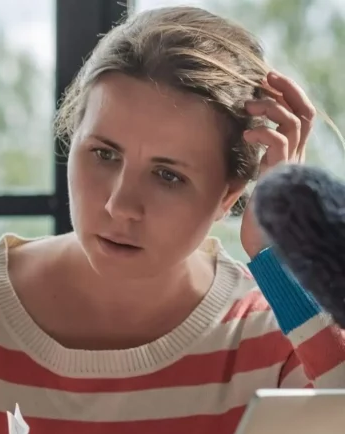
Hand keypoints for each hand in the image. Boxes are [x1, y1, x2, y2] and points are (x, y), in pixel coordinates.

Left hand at [240, 70, 316, 258]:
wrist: (268, 249)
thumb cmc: (257, 222)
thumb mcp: (254, 186)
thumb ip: (253, 165)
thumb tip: (235, 145)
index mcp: (292, 158)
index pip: (300, 118)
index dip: (289, 96)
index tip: (268, 82)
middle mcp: (296, 159)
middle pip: (304, 114)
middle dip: (286, 90)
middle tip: (265, 77)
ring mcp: (291, 167)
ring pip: (292, 123)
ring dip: (271, 108)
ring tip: (248, 106)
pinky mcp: (281, 177)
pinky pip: (278, 143)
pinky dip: (262, 132)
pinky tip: (246, 134)